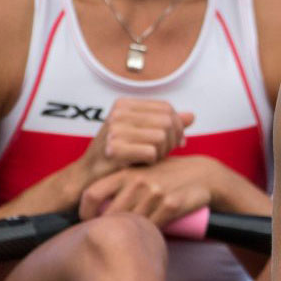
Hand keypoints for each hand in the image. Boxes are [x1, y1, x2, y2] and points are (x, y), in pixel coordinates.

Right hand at [76, 98, 194, 183]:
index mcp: (124, 104)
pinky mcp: (114, 149)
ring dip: (162, 153)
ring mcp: (114, 130)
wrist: (89, 176)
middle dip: (172, 141)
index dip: (177, 126)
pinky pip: (151, 152)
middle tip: (164, 154)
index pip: (166, 108)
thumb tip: (192, 116)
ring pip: (161, 137)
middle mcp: (118, 113)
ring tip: (150, 159)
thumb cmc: (118, 155)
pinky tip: (142, 165)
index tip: (176, 142)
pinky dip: (152, 162)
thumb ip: (166, 124)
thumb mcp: (142, 134)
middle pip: (167, 122)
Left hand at [78, 155, 217, 225]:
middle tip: (106, 239)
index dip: (84, 212)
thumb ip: (119, 184)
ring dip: (127, 235)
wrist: (202, 174)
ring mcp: (154, 194)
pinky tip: (145, 239)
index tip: (87, 222)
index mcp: (126, 173)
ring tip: (125, 241)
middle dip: (105, 230)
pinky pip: (151, 228)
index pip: (92, 194)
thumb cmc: (167, 175)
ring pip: (130, 224)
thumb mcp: (141, 172)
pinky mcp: (171, 205)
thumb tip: (93, 207)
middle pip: (108, 215)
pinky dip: (146, 236)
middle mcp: (138, 182)